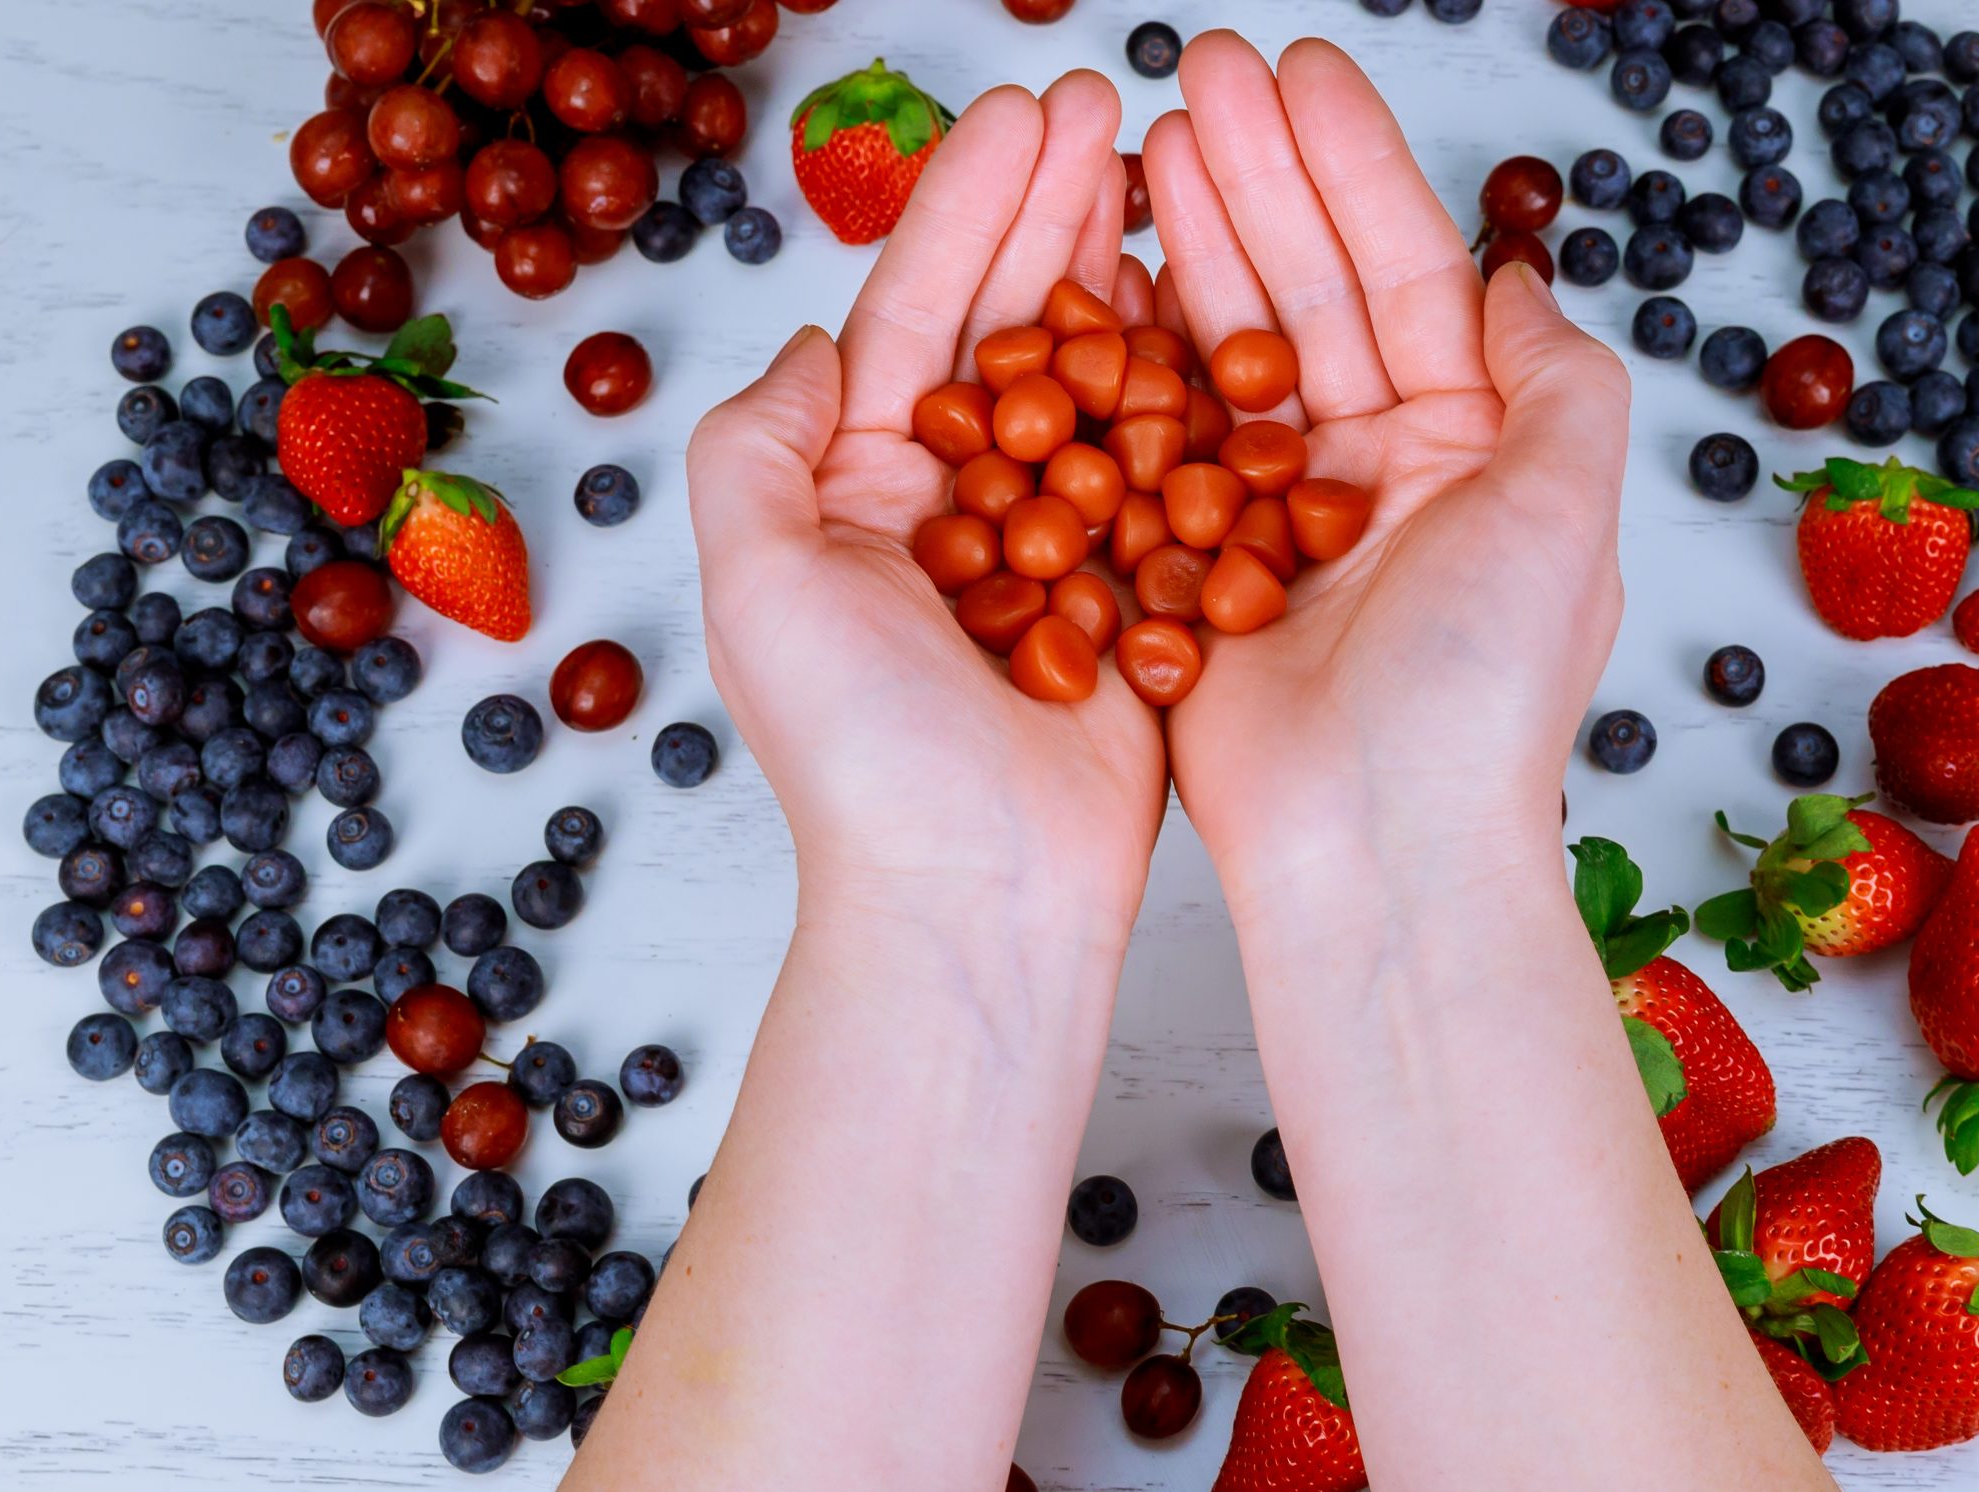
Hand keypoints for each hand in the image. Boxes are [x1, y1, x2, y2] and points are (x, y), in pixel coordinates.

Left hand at [689, 72, 1163, 942]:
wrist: (978, 899)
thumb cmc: (859, 763)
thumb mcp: (762, 587)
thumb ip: (758, 450)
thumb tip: (804, 343)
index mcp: (861, 493)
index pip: (916, 316)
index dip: (969, 208)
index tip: (1027, 113)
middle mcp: (956, 509)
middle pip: (1012, 326)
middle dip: (1055, 210)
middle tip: (1113, 105)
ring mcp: (1053, 548)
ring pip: (1098, 382)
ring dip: (1128, 272)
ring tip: (1168, 171)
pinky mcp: (1135, 596)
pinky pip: (1168, 470)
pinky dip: (1192, 385)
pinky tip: (1219, 303)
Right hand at [1142, 35, 1633, 914]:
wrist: (1377, 847)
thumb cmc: (1481, 692)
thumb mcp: (1565, 509)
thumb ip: (1559, 379)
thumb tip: (1521, 277)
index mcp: (1470, 450)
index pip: (1406, 274)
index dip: (1351, 166)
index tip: (1296, 74)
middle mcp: (1376, 474)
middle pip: (1308, 292)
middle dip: (1258, 177)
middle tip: (1199, 74)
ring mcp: (1276, 520)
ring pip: (1228, 350)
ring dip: (1194, 240)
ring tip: (1148, 138)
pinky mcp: (1192, 574)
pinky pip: (1161, 441)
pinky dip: (1133, 356)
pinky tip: (1105, 269)